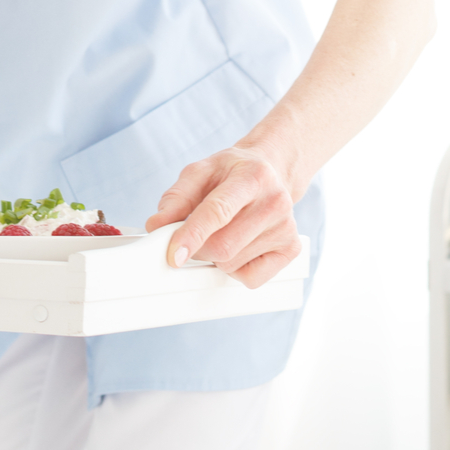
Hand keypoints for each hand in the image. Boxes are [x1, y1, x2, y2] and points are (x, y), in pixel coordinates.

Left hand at [144, 146, 301, 287]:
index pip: (218, 211)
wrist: (272, 171)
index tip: (174, 255)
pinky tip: (240, 246)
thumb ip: (176, 198)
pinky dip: (235, 270)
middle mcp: (275, 202)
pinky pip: (251, 278)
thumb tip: (157, 225)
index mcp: (252, 176)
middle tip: (194, 236)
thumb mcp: (200, 172)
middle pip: (223, 246)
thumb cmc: (233, 173)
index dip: (192, 235)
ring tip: (224, 232)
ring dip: (216, 257)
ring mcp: (286, 228)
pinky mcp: (292, 249)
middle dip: (198, 248)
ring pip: (233, 264)